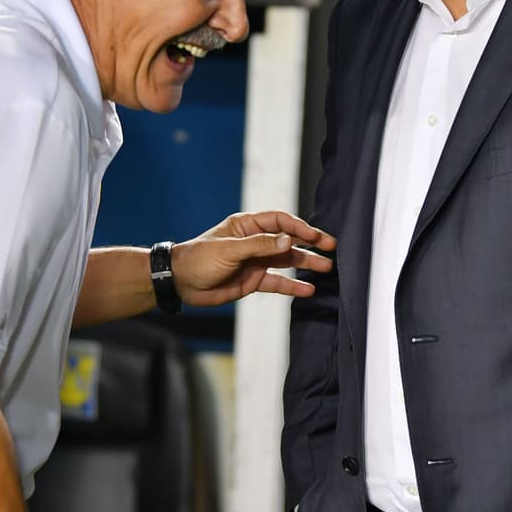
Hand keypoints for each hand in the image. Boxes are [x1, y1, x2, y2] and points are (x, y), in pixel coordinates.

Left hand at [171, 211, 335, 306]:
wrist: (181, 283)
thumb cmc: (199, 258)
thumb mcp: (230, 249)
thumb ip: (260, 245)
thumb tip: (288, 241)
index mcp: (247, 226)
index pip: (280, 222)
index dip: (298, 227)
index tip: (314, 236)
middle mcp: (255, 242)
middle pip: (288, 240)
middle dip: (310, 243)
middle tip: (331, 246)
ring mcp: (256, 261)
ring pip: (287, 261)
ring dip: (306, 263)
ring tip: (327, 267)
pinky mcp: (254, 280)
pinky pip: (278, 282)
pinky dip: (293, 286)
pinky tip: (308, 289)